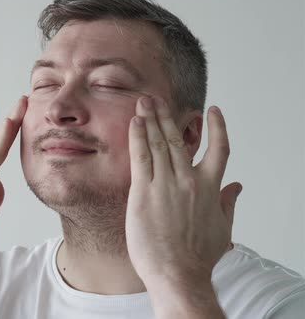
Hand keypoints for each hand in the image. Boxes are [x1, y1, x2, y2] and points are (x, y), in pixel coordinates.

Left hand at [125, 96, 241, 287]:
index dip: (217, 128)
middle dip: (167, 117)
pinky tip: (135, 124)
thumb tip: (237, 187)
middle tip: (157, 99)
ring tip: (143, 102)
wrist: (177, 274)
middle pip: (179, 140)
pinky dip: (138, 138)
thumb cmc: (198, 257)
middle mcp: (189, 181)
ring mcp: (166, 185)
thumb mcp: (223, 229)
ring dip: (151, 120)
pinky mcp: (144, 193)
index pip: (219, 150)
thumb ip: (229, 203)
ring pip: (159, 144)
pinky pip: (141, 158)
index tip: (212, 111)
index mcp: (211, 188)